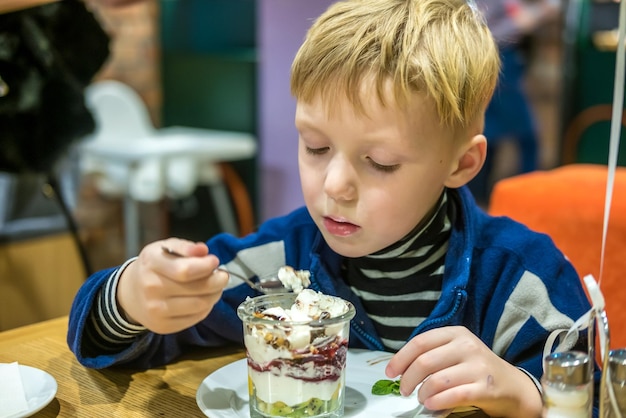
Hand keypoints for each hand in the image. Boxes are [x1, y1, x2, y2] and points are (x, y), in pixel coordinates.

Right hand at [116, 238, 229, 333]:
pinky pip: (196, 317)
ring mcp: (156, 310)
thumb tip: (203, 250)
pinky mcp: (164, 326)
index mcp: (152, 263)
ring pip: (201, 304)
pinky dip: (206, 307)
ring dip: (215, 294)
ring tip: (216, 286)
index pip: (186, 270)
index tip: (215, 261)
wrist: (131, 292)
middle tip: (222, 275)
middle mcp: (151, 288)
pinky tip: (204, 298)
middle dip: (218, 281)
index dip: (207, 267)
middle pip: (197, 289)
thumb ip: (186, 247)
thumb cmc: (155, 266)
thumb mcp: (165, 248)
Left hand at [385, 326, 541, 417]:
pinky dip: (437, 402)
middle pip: (424, 362)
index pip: (420, 342)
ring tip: (422, 398)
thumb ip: (432, 353)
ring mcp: (478, 366)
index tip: (390, 372)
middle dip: (408, 379)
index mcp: (456, 333)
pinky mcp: (485, 387)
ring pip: (436, 380)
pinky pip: (453, 395)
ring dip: (422, 393)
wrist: (512, 386)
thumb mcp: (456, 351)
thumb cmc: (476, 368)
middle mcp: (467, 346)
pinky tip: (432, 405)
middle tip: (404, 390)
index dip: (401, 358)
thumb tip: (400, 366)